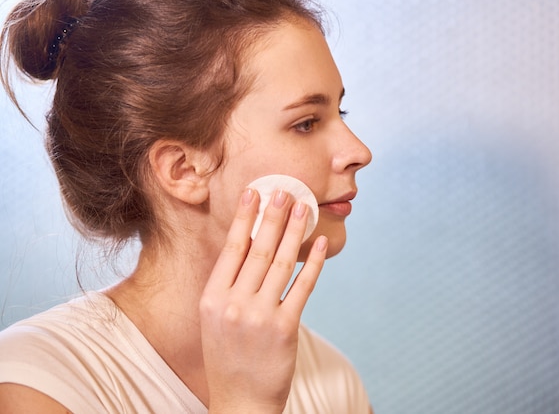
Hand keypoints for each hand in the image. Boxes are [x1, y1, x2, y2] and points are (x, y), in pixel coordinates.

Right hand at [199, 188, 326, 412]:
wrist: (240, 402)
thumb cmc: (228, 356)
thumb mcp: (215, 319)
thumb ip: (227, 286)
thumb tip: (246, 247)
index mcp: (212, 298)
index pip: (232, 248)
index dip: (245, 218)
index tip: (254, 193)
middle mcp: (233, 303)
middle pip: (258, 250)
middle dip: (274, 216)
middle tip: (285, 191)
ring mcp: (259, 316)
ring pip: (281, 263)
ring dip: (294, 232)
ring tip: (304, 208)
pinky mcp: (285, 328)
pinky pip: (303, 287)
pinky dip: (313, 263)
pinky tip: (320, 243)